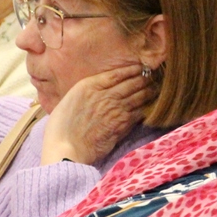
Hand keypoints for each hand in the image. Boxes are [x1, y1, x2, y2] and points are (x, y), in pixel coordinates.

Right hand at [40, 64, 155, 165]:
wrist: (66, 148)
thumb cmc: (61, 127)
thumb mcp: (68, 100)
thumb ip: (85, 92)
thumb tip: (98, 91)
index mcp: (89, 85)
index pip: (117, 73)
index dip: (131, 70)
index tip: (140, 67)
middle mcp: (105, 94)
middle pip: (132, 82)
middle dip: (144, 78)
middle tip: (152, 76)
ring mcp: (116, 109)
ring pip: (139, 96)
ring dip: (149, 90)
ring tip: (155, 88)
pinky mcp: (123, 124)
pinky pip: (139, 112)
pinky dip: (146, 107)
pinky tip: (150, 105)